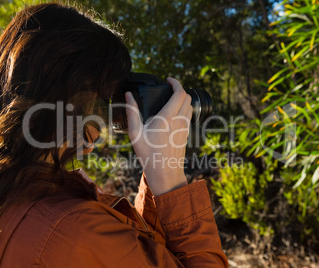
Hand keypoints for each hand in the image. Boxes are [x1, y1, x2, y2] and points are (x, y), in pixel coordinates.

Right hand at [125, 77, 192, 195]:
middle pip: (187, 96)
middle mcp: (180, 120)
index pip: (180, 92)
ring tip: (169, 99)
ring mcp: (185, 127)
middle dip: (179, 89)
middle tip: (167, 88)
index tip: (168, 80)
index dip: (175, 82)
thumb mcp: (136, 134)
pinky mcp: (187, 134)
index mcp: (168, 117)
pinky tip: (172, 113)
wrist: (166, 173)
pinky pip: (189, 115)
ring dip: (182, 99)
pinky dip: (183, 108)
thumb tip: (128, 96)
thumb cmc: (149, 155)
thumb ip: (132, 112)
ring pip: (190, 105)